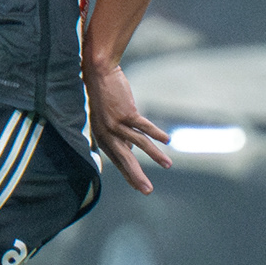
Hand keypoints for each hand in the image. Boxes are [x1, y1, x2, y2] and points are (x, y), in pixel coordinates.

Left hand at [84, 56, 171, 193]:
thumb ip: (116, 135)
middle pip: (125, 159)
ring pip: (139, 144)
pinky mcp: (126, 112)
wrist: (97, 72)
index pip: (117, 160)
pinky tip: (167, 141)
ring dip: (155, 155)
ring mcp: (116, 123)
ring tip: (168, 165)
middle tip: (148, 191)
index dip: (128, 174)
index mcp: (101, 136)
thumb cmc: (102, 95)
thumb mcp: (105, 119)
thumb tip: (130, 150)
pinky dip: (156, 134)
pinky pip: (145, 127)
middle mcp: (107, 133)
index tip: (138, 187)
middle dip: (137, 176)